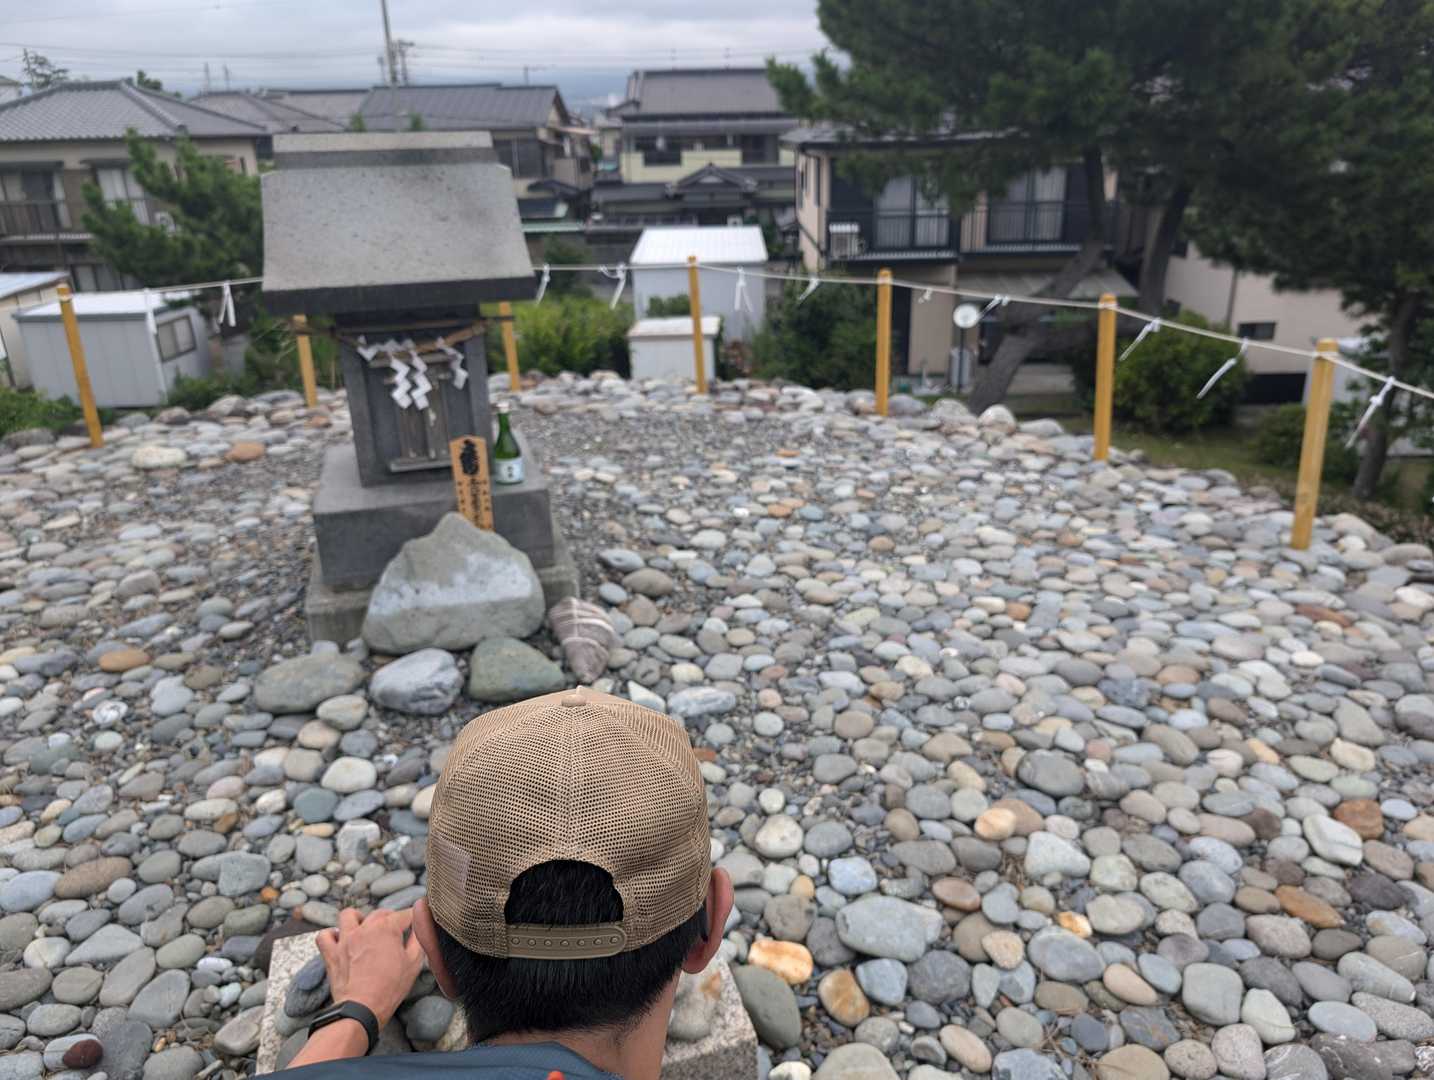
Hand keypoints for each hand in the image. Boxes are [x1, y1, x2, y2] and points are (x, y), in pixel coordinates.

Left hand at [316, 907, 425, 1027]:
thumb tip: (418, 927)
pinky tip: (340, 940)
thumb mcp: (414, 964)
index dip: (413, 918)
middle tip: (396, 931)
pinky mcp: (331, 953)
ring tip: (365, 929)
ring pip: (349, 915)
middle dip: (390, 918)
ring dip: (358, 919)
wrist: (361, 1008)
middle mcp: (364, 928)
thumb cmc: (389, 988)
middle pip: (380, 913)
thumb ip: (418, 940)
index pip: (404, 914)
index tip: (416, 922)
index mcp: (387, 928)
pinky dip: (331, 935)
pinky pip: (325, 935)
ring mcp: (345, 939)